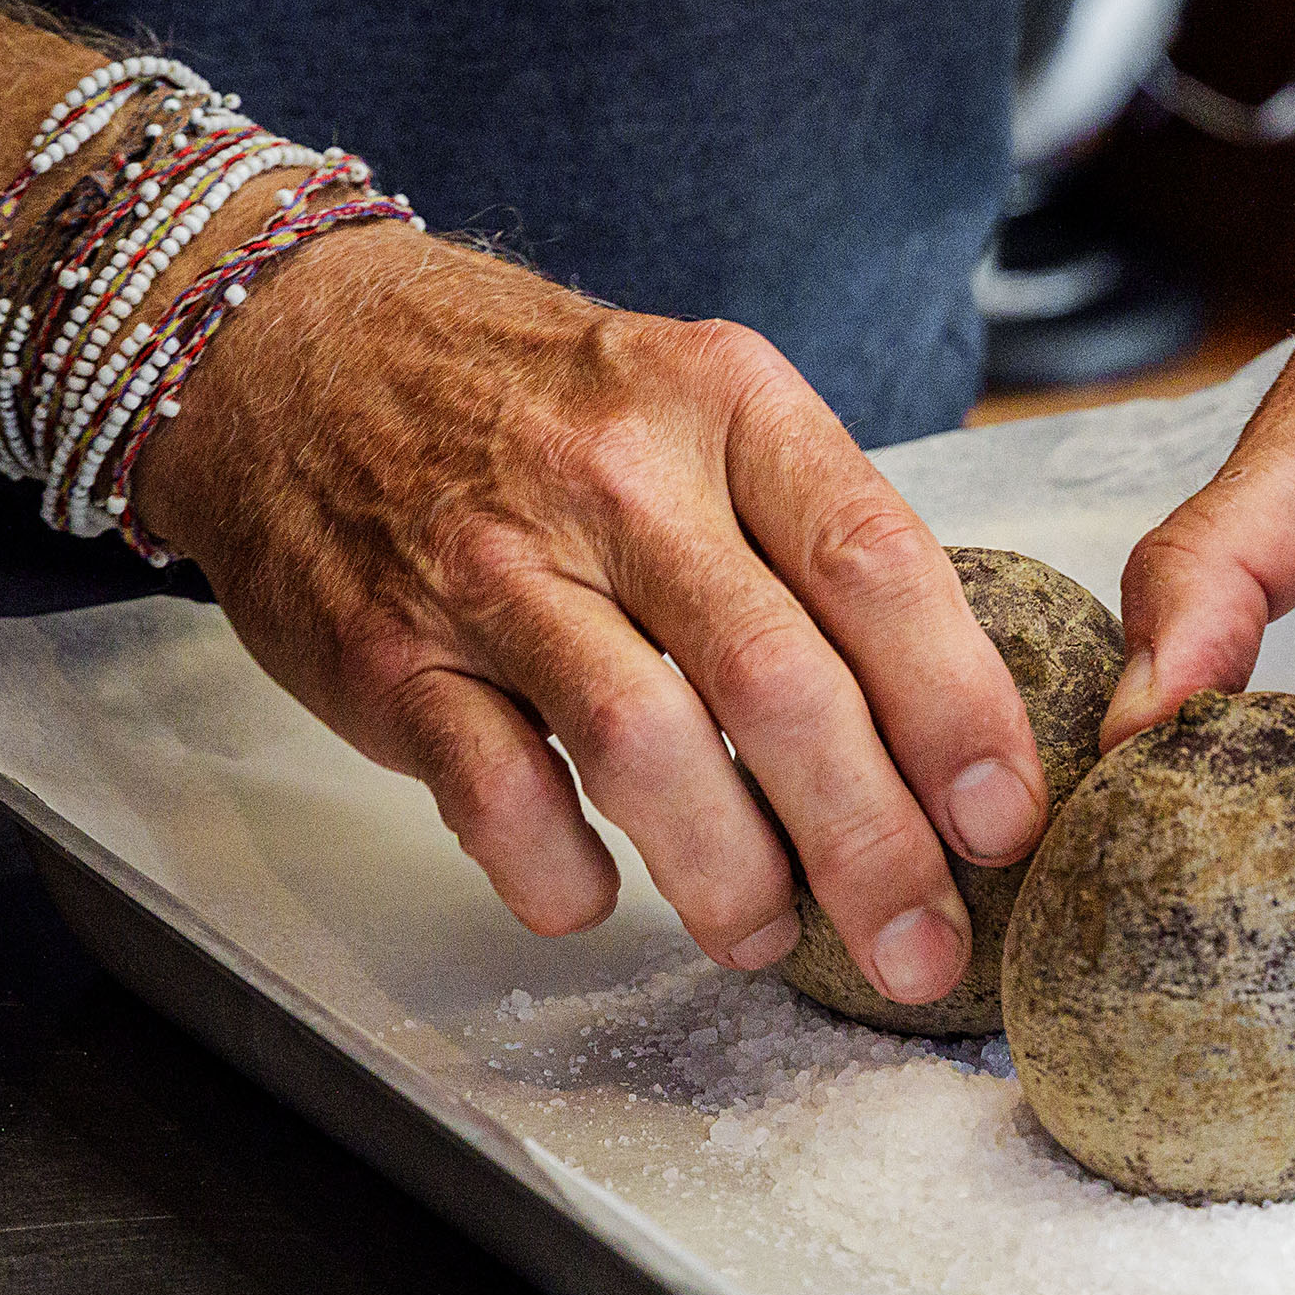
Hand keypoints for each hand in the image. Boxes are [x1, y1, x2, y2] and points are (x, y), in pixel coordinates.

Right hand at [128, 230, 1045, 1006]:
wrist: (288, 348)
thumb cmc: (534, 403)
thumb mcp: (696, 405)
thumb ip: (812, 540)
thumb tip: (945, 730)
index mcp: (726, 404)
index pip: (876, 564)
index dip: (959, 711)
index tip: (1006, 822)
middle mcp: (616, 476)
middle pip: (781, 683)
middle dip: (873, 844)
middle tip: (922, 946)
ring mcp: (493, 567)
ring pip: (648, 750)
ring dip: (731, 877)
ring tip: (768, 935)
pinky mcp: (389, 655)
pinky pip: (498, 796)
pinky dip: (561, 875)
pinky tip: (598, 897)